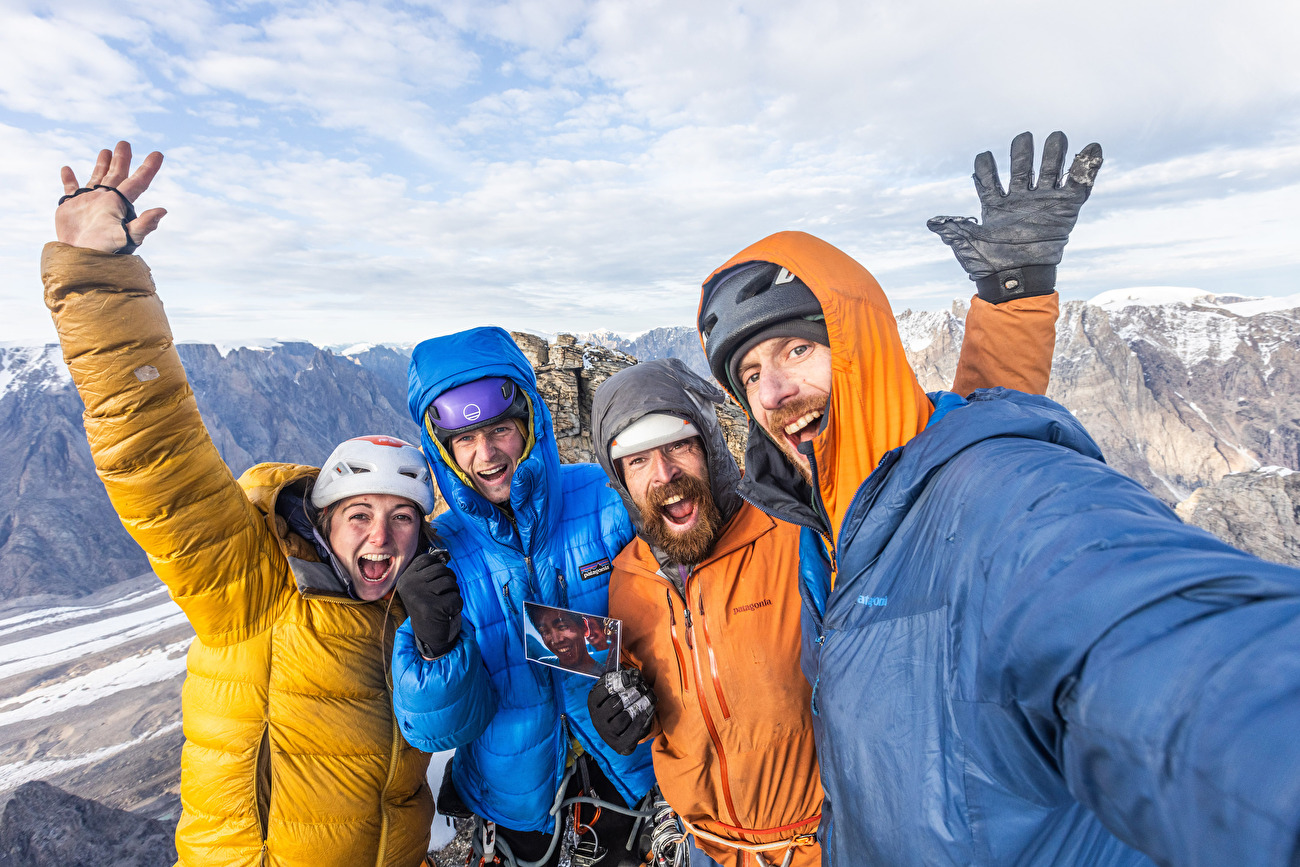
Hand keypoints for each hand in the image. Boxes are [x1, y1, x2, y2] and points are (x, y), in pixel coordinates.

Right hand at [57, 141, 165, 253]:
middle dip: (122, 159)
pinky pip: (70, 188)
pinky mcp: (71, 207)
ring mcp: (89, 202)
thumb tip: (163, 210)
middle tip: (125, 143)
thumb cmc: (106, 251)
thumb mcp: (127, 236)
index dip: (148, 168)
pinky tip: (67, 168)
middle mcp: (107, 200)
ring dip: (101, 164)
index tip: (158, 154)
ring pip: (96, 177)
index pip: (138, 182)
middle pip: (117, 174)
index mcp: (120, 203)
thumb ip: (144, 225)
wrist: (80, 259)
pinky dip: (68, 179)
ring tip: (105, 150)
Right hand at [396, 551, 462, 658]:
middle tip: (443, 594)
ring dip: (454, 592)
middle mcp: (409, 585)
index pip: (427, 559)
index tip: (436, 581)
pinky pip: (456, 598)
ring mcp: (420, 596)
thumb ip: (429, 570)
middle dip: (449, 580)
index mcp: (405, 578)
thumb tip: (443, 555)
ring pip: (450, 582)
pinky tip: (447, 612)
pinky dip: (457, 606)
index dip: (438, 567)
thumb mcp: (422, 585)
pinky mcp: (433, 608)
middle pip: (441, 569)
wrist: (428, 633)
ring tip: (445, 602)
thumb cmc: (428, 604)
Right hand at [588, 668, 655, 755]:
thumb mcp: (612, 691)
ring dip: (639, 705)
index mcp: (593, 704)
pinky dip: (642, 720)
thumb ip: (617, 678)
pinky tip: (650, 709)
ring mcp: (607, 733)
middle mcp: (597, 719)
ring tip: (649, 696)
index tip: (631, 677)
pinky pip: (632, 731)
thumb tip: (628, 669)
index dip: (619, 682)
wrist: (617, 735)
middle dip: (632, 693)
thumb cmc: (616, 707)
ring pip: (624, 717)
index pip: (603, 690)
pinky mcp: (619, 744)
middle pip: (615, 703)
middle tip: (643, 687)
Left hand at [928, 131, 1102, 303]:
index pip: (990, 180)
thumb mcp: (967, 246)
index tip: (983, 156)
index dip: (986, 168)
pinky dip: (1087, 168)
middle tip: (1023, 136)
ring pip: (1049, 171)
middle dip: (1022, 153)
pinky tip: (1092, 147)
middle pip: (1022, 169)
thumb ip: (953, 229)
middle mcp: (1020, 201)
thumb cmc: (989, 267)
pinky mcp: (1065, 210)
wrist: (1015, 281)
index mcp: (996, 206)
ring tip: (1056, 136)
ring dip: (1053, 154)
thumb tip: (931, 222)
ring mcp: (1043, 203)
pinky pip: (1079, 186)